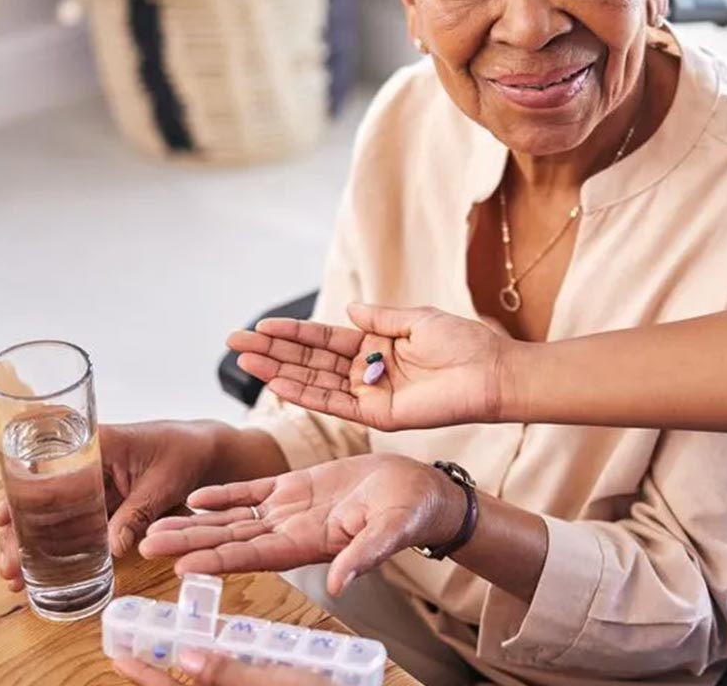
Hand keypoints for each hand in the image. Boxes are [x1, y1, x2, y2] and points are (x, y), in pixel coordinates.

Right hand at [0, 421, 223, 591]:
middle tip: (8, 564)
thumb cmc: (185, 452)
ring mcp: (92, 484)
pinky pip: (74, 524)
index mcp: (98, 443)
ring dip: (31, 544)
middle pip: (42, 497)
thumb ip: (138, 512)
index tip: (2, 520)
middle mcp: (87, 462)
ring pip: (53, 515)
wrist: (207, 452)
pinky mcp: (102, 502)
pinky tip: (39, 570)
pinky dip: (57, 546)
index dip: (20, 494)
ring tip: (14, 576)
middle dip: (19, 531)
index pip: (47, 467)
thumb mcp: (163, 482)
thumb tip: (111, 548)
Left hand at [115, 648, 327, 685]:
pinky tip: (216, 657)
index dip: (146, 677)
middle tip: (133, 650)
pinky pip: (232, 684)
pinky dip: (218, 672)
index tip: (119, 657)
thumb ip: (233, 675)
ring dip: (186, 672)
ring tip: (167, 649)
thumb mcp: (284, 685)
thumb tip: (188, 658)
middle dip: (159, 675)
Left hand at [140, 454, 465, 596]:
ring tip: (155, 526)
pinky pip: (252, 493)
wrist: (420, 489)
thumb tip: (341, 583)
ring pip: (232, 519)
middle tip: (145, 545)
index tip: (180, 566)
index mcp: (308, 545)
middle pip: (230, 540)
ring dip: (195, 522)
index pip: (252, 556)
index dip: (216, 559)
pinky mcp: (297, 487)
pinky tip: (194, 497)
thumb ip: (362, 556)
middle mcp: (290, 532)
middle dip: (189, 543)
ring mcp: (290, 510)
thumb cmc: (409, 512)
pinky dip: (223, 495)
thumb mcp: (389, 532)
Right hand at [228, 303, 508, 430]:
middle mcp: (367, 372)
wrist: (492, 373)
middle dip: (272, 352)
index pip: (323, 339)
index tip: (260, 326)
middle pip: (309, 360)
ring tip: (245, 361)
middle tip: (234, 343)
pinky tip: (277, 382)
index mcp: (376, 346)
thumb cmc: (464, 344)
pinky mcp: (377, 416)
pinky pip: (334, 403)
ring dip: (278, 371)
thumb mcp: (417, 320)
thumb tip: (348, 310)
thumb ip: (380, 318)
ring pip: (314, 382)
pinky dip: (305, 393)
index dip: (292, 333)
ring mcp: (369, 395)